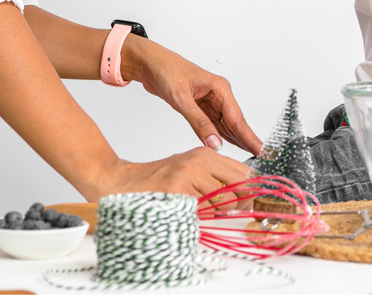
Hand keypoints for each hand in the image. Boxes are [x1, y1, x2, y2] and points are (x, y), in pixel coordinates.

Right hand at [93, 147, 254, 204]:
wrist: (122, 181)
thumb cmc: (157, 180)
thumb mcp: (190, 171)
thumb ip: (214, 179)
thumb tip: (244, 197)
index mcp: (204, 154)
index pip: (244, 171)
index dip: (250, 191)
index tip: (247, 204)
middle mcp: (199, 160)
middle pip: (239, 186)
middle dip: (238, 204)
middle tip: (226, 212)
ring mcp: (188, 174)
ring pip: (223, 202)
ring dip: (216, 213)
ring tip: (198, 209)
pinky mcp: (177, 189)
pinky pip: (203, 211)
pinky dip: (199, 217)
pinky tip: (185, 210)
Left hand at [123, 37, 262, 155]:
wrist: (150, 64)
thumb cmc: (166, 71)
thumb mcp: (181, 99)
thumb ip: (198, 122)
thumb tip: (215, 143)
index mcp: (219, 87)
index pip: (237, 118)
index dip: (249, 136)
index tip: (261, 150)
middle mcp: (218, 94)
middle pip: (235, 123)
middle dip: (246, 140)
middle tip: (260, 158)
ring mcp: (210, 101)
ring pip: (226, 125)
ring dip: (235, 140)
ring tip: (250, 155)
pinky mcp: (201, 107)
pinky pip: (214, 124)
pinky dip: (220, 136)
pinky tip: (228, 146)